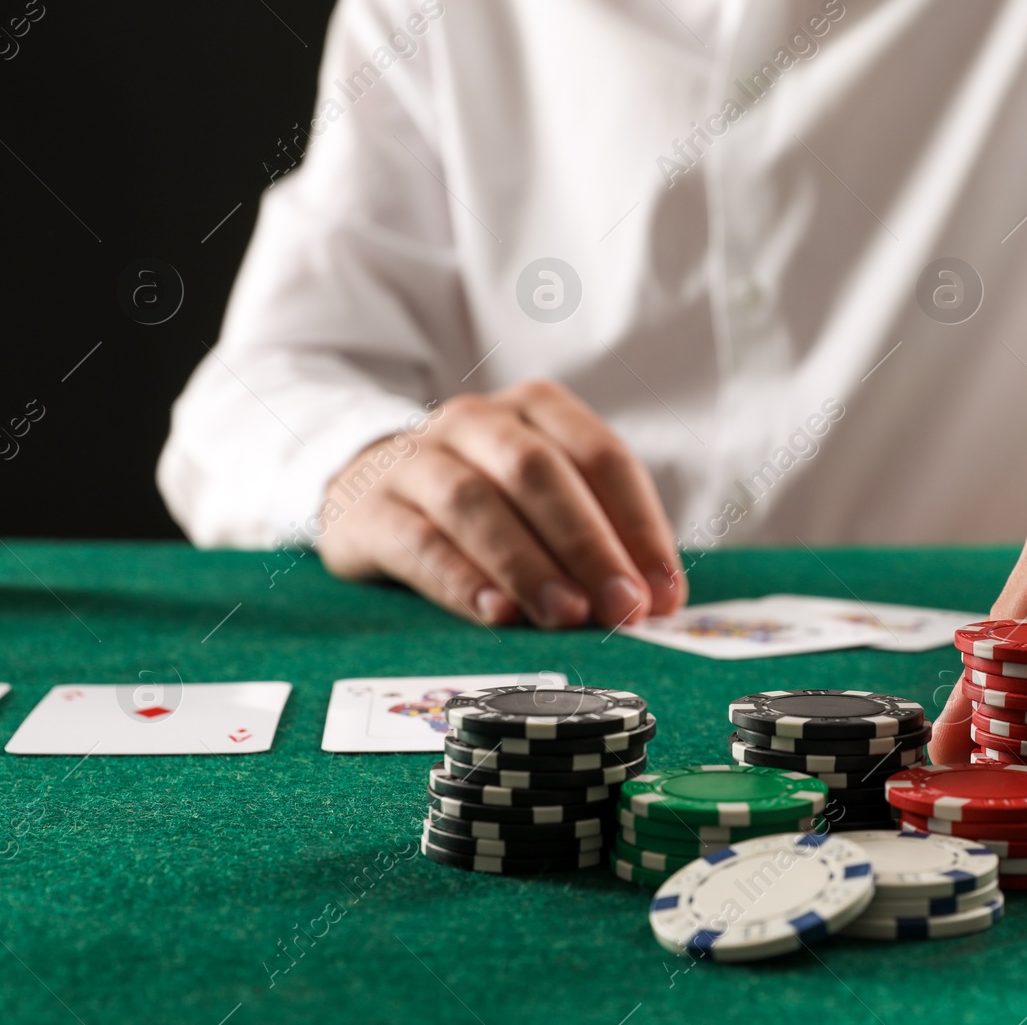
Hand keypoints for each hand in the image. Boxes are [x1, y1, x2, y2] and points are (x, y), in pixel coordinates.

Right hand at [317, 380, 685, 628]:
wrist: (364, 486)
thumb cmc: (483, 503)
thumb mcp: (542, 503)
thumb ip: (598, 539)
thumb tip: (656, 600)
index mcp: (534, 410)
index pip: (600, 457)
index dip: (640, 525)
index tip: (662, 593)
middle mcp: (475, 422)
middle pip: (538, 472)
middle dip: (588, 544)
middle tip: (623, 607)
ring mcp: (414, 460)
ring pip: (474, 501)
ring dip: (527, 564)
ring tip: (566, 615)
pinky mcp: (367, 509)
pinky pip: (417, 540)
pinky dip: (460, 580)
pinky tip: (497, 615)